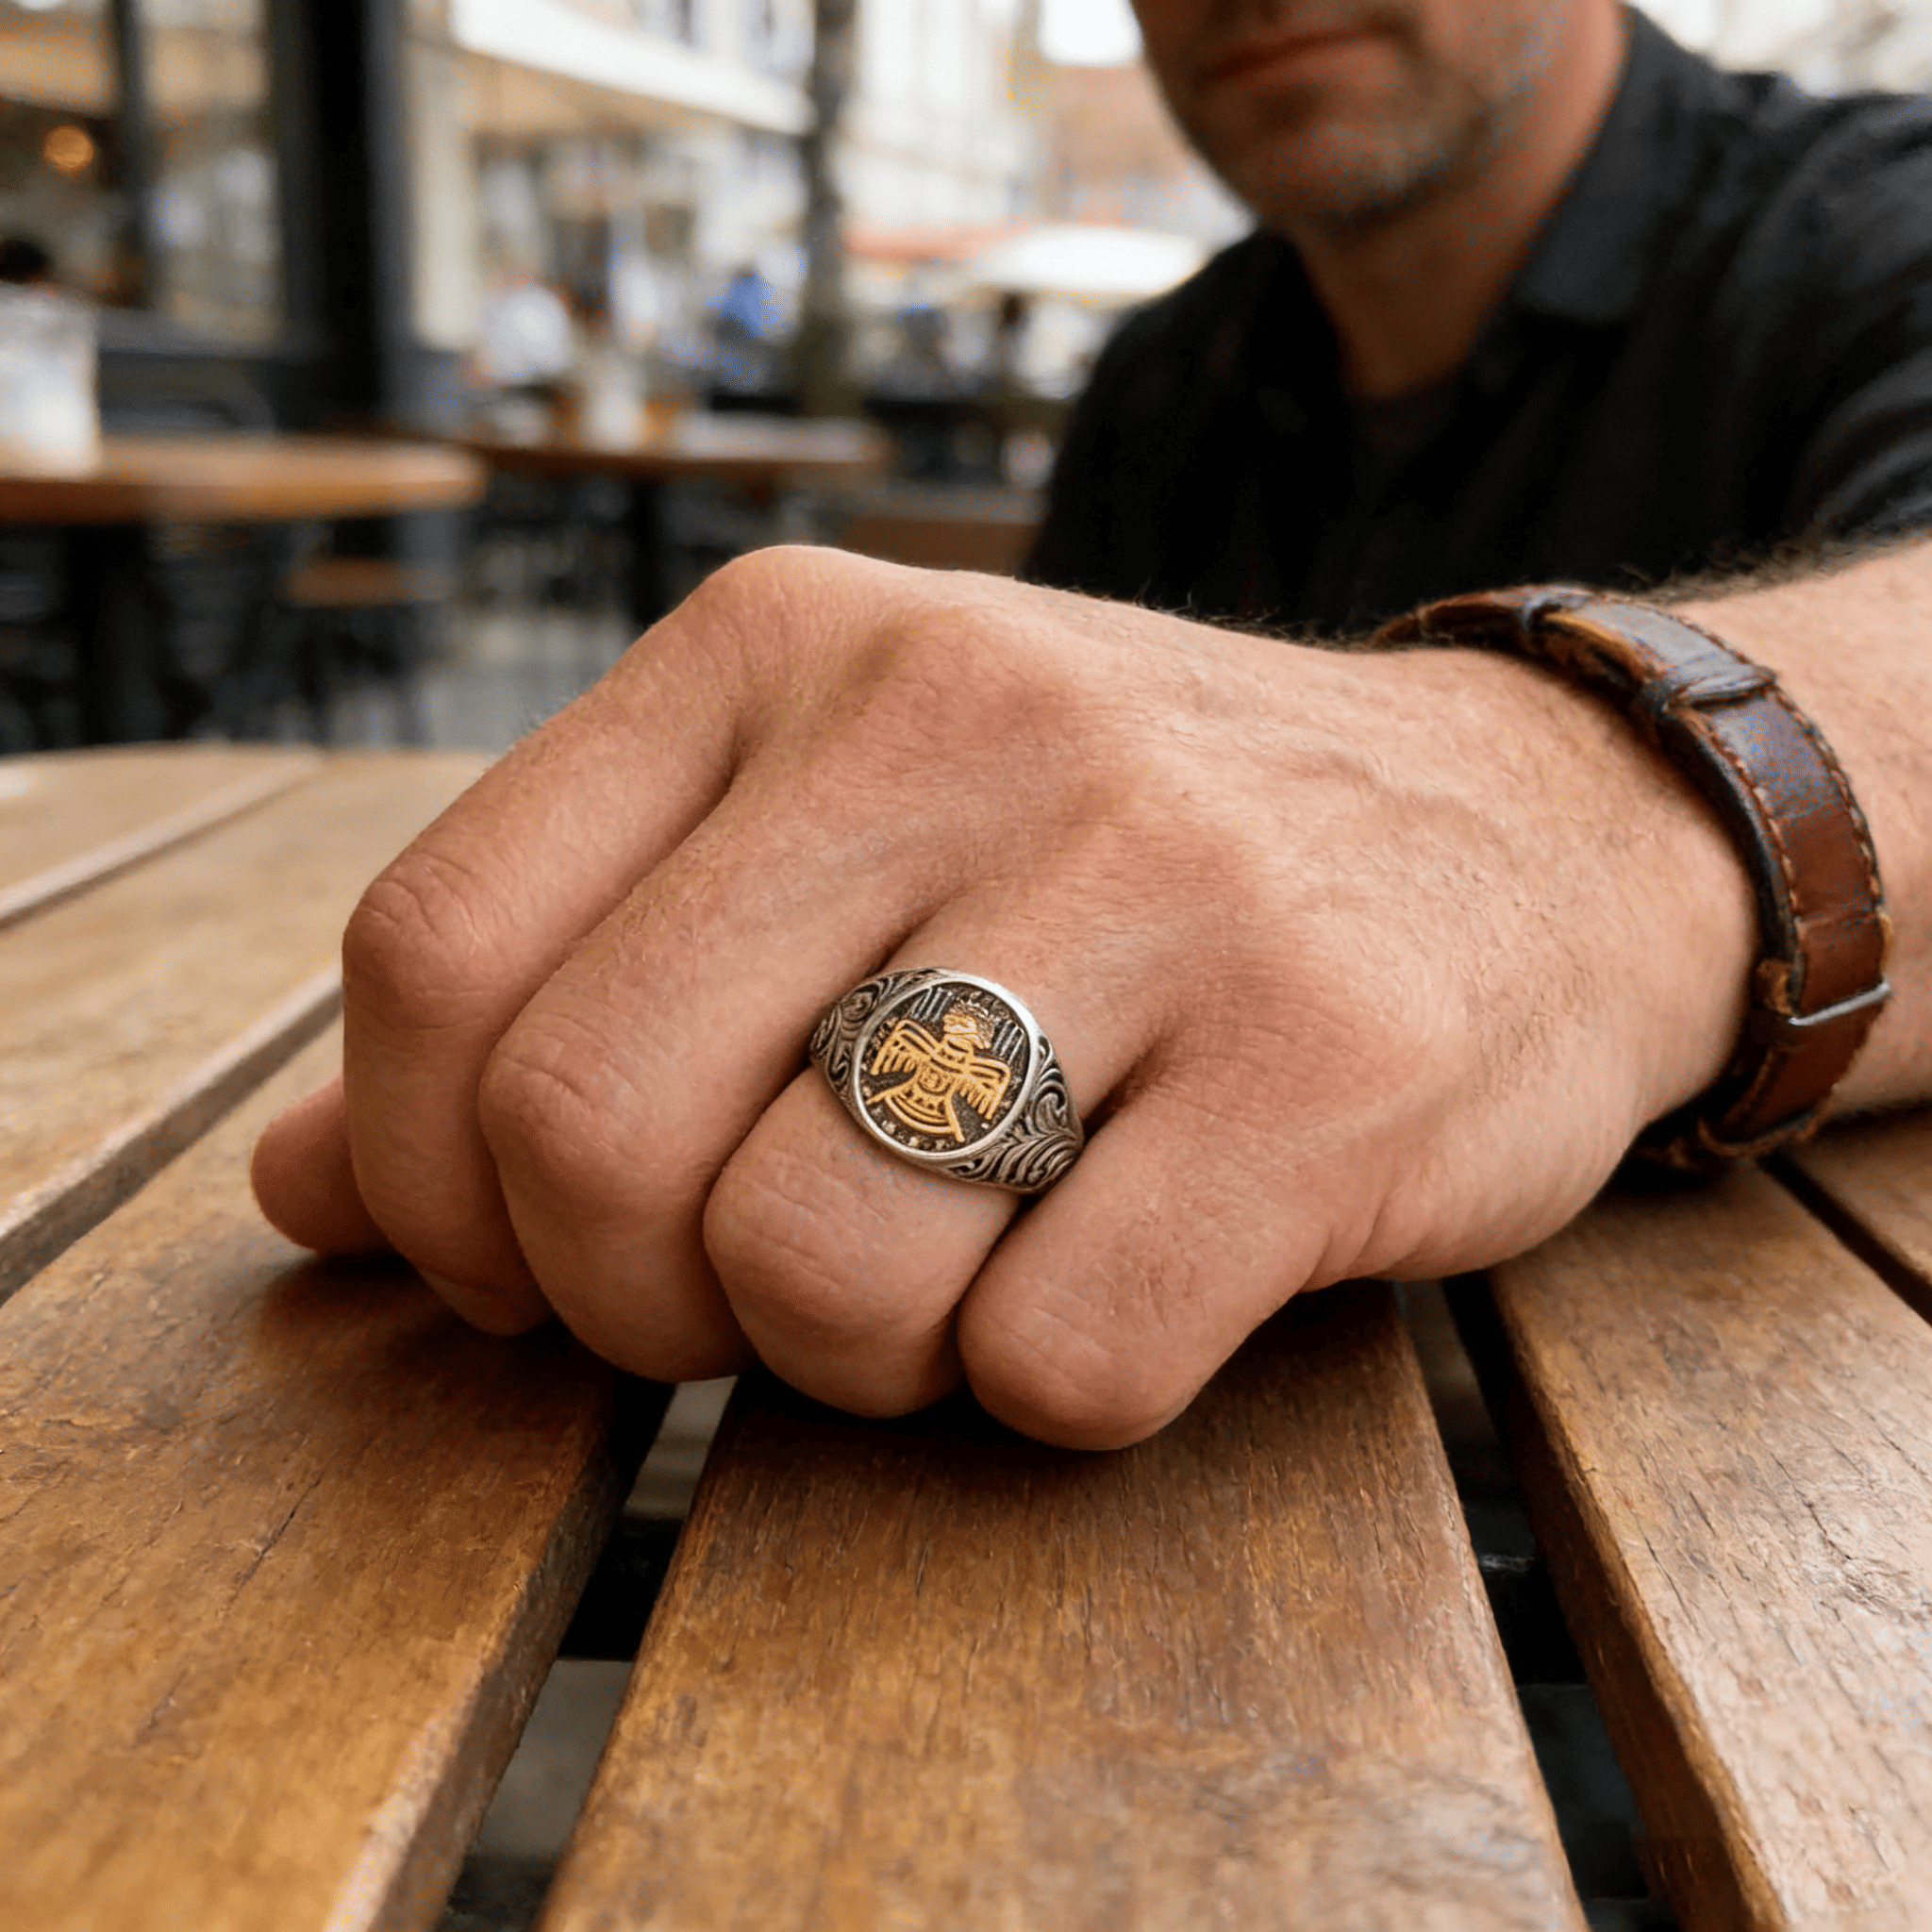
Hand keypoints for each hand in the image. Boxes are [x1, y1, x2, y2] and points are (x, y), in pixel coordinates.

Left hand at [251, 547, 1752, 1446]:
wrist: (1528, 828)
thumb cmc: (1128, 865)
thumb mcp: (831, 841)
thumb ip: (565, 986)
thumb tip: (302, 1197)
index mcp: (782, 647)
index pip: (436, 948)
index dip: (429, 1173)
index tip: (529, 1259)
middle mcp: (956, 714)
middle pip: (589, 1125)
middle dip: (630, 1300)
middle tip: (742, 1299)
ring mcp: (1159, 875)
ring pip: (818, 1266)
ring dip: (852, 1358)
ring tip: (952, 1279)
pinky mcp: (1331, 1054)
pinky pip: (1062, 1356)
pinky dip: (1048, 1392)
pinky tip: (1121, 1282)